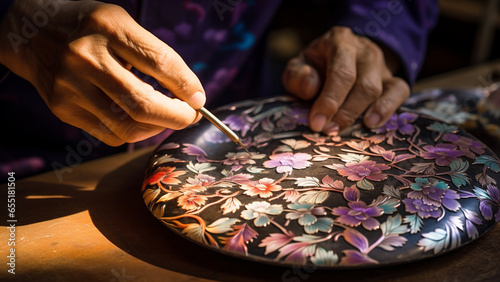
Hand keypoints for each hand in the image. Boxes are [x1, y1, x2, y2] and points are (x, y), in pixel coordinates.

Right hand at [0, 0, 204, 145]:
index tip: (199, 98)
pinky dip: (134, 132)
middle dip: (177, 117)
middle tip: (190, 116)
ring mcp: (71, 87)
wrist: (32, 32)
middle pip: (143, 104)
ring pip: (128, 127)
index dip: (186, 85)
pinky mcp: (63, 109)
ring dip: (157, 128)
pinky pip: (110, 135)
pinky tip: (141, 121)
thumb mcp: (121, 23)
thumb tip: (190, 94)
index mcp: (107, 27)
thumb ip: (154, 54)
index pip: (159, 62)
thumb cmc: (89, 27)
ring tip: (167, 118)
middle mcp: (85, 58)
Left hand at [282, 26, 409, 133]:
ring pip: (380, 91)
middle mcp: (365, 52)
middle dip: (345, 113)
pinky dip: (387, 110)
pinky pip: (400, 92)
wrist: (337, 57)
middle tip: (328, 131)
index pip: (341, 73)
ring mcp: (382, 66)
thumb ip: (297, 76)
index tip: (317, 123)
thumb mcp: (299, 66)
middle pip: (364, 85)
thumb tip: (311, 87)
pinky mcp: (393, 80)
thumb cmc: (315, 66)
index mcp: (340, 42)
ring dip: (361, 114)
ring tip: (343, 131)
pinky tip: (371, 125)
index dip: (330, 101)